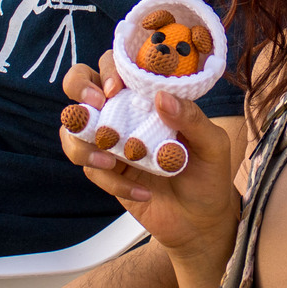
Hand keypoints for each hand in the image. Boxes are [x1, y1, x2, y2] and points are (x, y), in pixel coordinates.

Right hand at [61, 51, 240, 267]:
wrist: (201, 222)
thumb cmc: (210, 175)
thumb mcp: (212, 144)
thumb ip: (191, 117)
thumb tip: (161, 96)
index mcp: (150, 97)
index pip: (119, 65)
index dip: (108, 69)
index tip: (115, 89)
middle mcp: (126, 113)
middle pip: (81, 85)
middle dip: (78, 89)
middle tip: (95, 107)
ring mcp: (113, 142)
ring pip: (74, 130)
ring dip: (84, 144)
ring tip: (112, 162)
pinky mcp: (107, 172)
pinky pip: (91, 169)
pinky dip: (113, 181)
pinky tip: (141, 192)